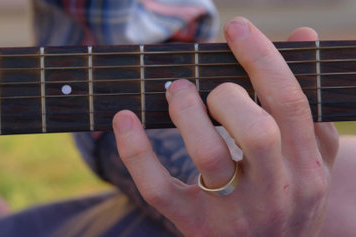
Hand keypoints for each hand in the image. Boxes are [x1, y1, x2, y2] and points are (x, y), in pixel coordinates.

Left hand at [112, 17, 338, 235]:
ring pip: (209, 157)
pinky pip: (158, 188)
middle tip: (205, 85)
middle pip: (255, 131)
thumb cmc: (290, 193)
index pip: (289, 103)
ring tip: (175, 90)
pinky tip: (124, 118)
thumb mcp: (312, 154)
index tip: (237, 29)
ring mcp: (233, 213)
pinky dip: (136, 151)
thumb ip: (308, 101)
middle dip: (227, 95)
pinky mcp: (194, 225)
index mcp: (307, 168)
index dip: (262, 58)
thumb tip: (303, 36)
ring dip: (187, 113)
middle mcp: (275, 192)